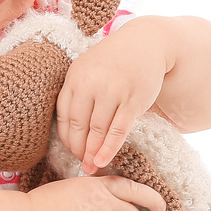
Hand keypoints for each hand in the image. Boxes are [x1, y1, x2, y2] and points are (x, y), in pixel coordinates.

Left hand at [55, 18, 171, 174]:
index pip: (64, 116)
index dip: (66, 138)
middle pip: (78, 125)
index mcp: (75, 78)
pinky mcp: (133, 100)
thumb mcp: (87, 70)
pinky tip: (103, 161)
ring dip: (92, 153)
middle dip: (78, 149)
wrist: (146, 43)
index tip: (71, 151)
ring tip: (91, 168)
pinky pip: (118, 130)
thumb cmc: (113, 61)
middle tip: (81, 165)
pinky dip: (109, 148)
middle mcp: (90, 84)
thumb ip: (77, 93)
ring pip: (97, 130)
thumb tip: (69, 131)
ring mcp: (112, 92)